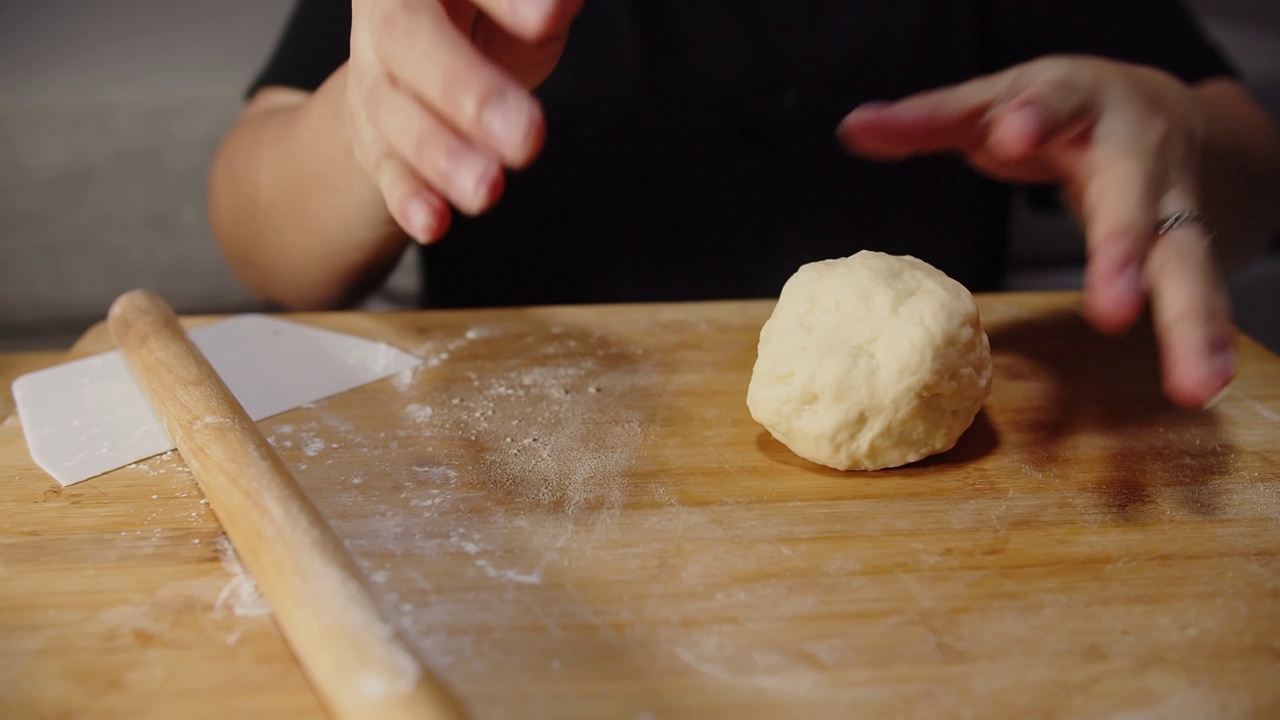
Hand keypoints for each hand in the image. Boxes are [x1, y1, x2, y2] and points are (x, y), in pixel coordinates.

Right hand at [347, 0, 580, 243]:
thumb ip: (542, 3)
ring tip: (485, 188)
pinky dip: (409, 200)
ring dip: (441, 156)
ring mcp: (373, 81)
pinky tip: (433, 223)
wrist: (411, 58)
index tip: (548, 17)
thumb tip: (563, 2)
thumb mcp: (518, 2)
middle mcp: (386, 17)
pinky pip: (385, 172)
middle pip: (410, 42)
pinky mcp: (373, 142)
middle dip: (467, 89)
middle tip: (526, 133)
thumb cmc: (483, 17)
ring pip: (395, 115)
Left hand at [837, 56, 1233, 407]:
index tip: (1011, 133)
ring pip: (1186, 257)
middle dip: (1122, 250)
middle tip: (1113, 309)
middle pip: (1133, 197)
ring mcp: (1168, 200)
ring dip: (1190, 321)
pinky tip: (1202, 382)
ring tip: (1193, 382)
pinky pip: (1198, 291)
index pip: (1057, 102)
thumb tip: (854, 128)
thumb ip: (930, 118)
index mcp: (1079, 100)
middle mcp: (1136, 150)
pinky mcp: (1184, 244)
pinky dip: (1203, 337)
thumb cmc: (1055, 109)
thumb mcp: (995, 100)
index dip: (1036, 117)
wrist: (1151, 104)